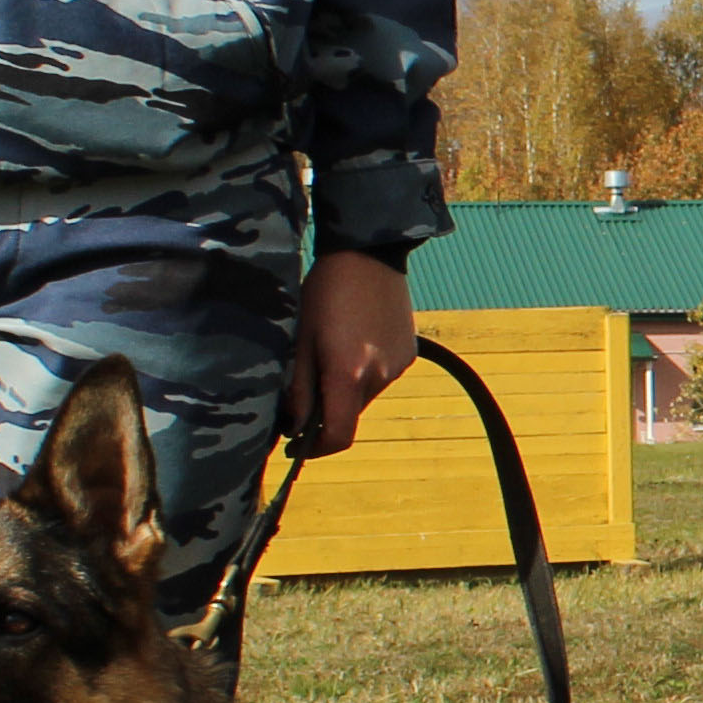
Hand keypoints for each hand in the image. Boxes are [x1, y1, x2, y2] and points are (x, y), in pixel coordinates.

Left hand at [285, 253, 417, 458]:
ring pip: (366, 396)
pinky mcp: (409, 353)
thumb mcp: (300, 340)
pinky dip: (365, 372)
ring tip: (331, 354)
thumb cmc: (323, 292)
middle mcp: (379, 377)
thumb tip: (293, 427)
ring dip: (346, 389)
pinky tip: (354, 341)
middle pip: (351, 415)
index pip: (338, 435)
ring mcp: (398, 366)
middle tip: (305, 391)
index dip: (316, 449)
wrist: (368, 253)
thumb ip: (298, 388)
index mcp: (348, 374)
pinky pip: (382, 376)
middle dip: (327, 412)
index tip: (295, 446)